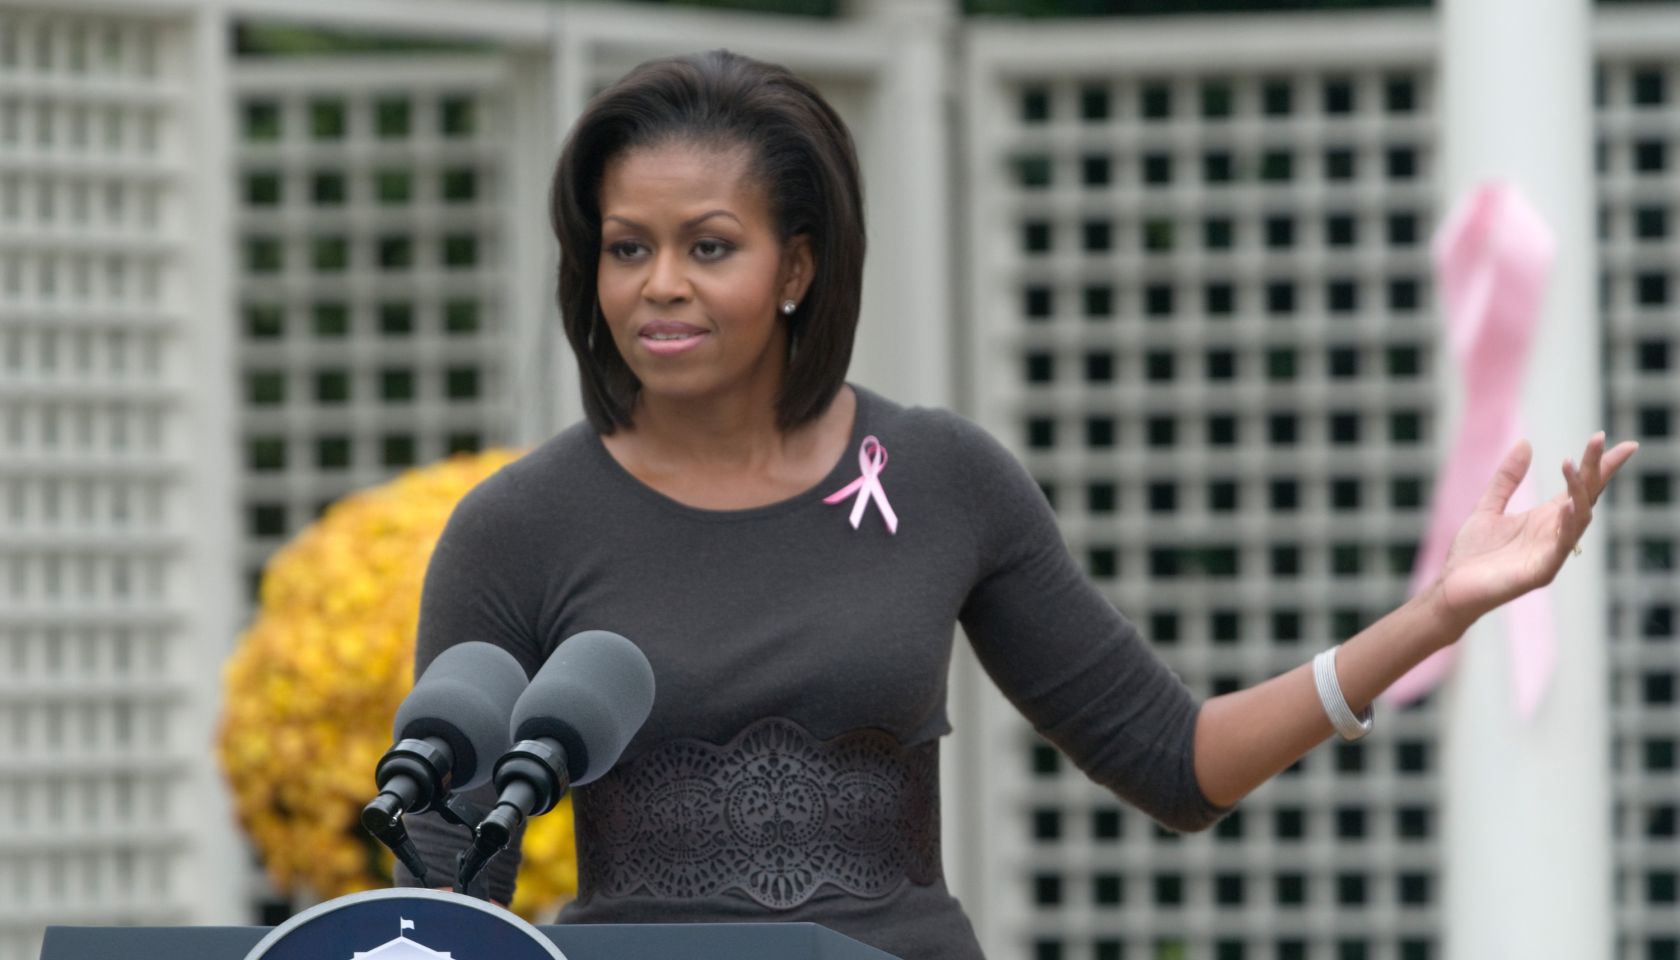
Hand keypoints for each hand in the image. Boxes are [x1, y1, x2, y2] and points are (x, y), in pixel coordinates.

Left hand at [1432, 432, 1637, 625]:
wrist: (1452, 588)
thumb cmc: (1473, 554)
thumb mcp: (1488, 506)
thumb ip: (1507, 479)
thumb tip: (1525, 443)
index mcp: (1546, 519)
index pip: (1581, 488)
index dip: (1599, 465)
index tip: (1618, 441)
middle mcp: (1555, 534)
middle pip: (1586, 496)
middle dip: (1596, 468)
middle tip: (1599, 438)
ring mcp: (1552, 553)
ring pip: (1580, 518)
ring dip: (1579, 490)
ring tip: (1572, 463)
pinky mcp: (1542, 571)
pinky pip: (1562, 545)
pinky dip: (1568, 525)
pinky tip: (1566, 505)